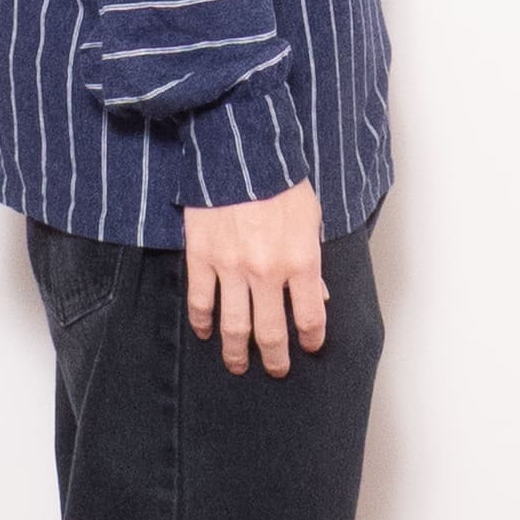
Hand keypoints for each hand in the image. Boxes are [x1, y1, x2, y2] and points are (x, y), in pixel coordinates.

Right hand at [183, 179, 326, 376]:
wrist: (240, 150)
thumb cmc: (281, 179)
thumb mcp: (312, 218)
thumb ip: (313, 259)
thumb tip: (318, 295)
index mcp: (301, 261)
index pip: (311, 316)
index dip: (313, 338)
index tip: (311, 346)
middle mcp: (267, 272)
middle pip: (271, 331)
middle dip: (275, 357)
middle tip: (276, 369)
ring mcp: (231, 267)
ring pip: (233, 325)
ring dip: (237, 352)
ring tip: (238, 365)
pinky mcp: (202, 257)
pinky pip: (201, 300)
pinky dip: (202, 322)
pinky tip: (205, 333)